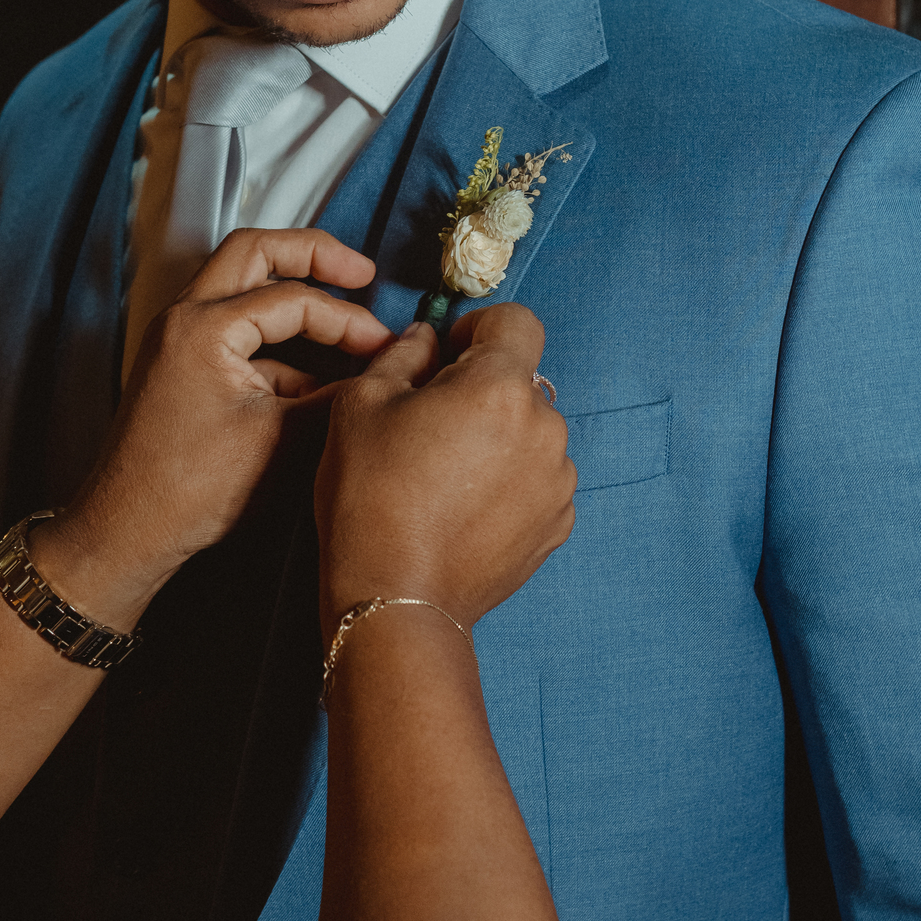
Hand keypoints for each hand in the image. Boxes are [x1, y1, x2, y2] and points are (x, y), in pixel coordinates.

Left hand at [34, 229, 390, 623]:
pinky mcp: (181, 365)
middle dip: (312, 256)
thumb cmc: (190, 490)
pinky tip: (315, 378)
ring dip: (291, 293)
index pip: (293, 299)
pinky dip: (276, 343)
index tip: (383, 343)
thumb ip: (335, 396)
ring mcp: (177, 339)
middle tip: (360, 272)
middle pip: (254, 253)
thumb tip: (378, 373)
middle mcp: (183, 318)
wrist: (128, 531)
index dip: (348, 319)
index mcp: (203, 326)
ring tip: (341, 317)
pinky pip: (234, 331)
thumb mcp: (280, 439)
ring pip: (240, 287)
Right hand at [314, 304, 575, 640]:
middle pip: (520, 381)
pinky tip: (464, 508)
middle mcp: (544, 427)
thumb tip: (426, 339)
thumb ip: (403, 354)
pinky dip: (509, 482)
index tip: (448, 355)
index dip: (478, 328)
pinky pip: (537, 479)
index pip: (516, 321)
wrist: (395, 599)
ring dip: (498, 437)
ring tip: (445, 476)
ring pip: (529, 431)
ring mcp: (558, 479)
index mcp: (499, 386)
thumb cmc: (371, 499)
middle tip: (430, 424)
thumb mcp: (362, 404)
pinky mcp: (558, 522)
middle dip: (481, 389)